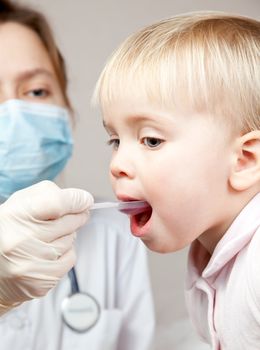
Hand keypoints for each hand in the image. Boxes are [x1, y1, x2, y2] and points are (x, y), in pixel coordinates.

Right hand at [0, 180, 92, 314]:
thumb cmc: (9, 232)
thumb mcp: (19, 204)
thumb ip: (47, 195)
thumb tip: (79, 199)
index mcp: (13, 216)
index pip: (56, 203)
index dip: (76, 200)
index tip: (85, 200)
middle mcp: (20, 240)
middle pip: (68, 222)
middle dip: (77, 216)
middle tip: (75, 214)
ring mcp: (31, 264)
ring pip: (70, 240)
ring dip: (68, 234)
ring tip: (50, 236)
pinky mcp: (41, 281)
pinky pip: (70, 258)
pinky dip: (66, 252)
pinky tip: (51, 251)